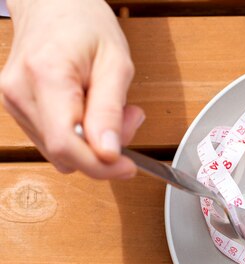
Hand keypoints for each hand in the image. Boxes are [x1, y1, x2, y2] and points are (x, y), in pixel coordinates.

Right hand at [0, 0, 143, 178]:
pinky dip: (79, 136)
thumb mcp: (115, 63)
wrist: (52, 3)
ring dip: (92, 142)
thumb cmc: (85, 25)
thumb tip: (108, 153)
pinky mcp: (18, 110)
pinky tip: (90, 109)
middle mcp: (20, 94)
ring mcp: (14, 104)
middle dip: (103, 149)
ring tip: (109, 105)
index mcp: (45, 77)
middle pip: (65, 153)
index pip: (66, 144)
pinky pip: (55, 141)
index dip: (99, 165)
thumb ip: (110, 111)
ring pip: (61, 152)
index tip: (128, 166)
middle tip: (130, 117)